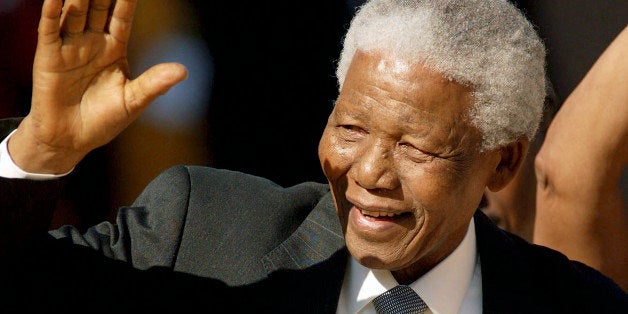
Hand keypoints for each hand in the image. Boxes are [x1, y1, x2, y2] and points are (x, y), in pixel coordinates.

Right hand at [9, 0, 187, 173]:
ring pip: (75, 14)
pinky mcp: (48, 56)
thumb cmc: (103, 120)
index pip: (122, 17)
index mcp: (114, 49)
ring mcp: (70, 47)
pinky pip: (49, 29)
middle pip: (98, 9)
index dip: (127, 0)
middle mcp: (92, 43)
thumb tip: (184, 71)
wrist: (71, 140)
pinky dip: (51, 11)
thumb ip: (154, 83)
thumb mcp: (133, 101)